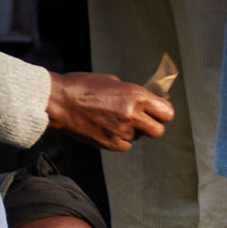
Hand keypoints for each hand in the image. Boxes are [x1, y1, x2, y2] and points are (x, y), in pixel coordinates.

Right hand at [46, 72, 173, 151]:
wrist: (59, 101)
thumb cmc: (83, 86)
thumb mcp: (113, 82)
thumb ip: (133, 94)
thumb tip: (146, 102)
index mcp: (136, 96)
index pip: (167, 112)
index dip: (163, 113)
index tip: (157, 111)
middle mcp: (131, 115)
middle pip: (159, 131)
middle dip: (153, 126)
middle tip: (144, 121)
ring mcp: (120, 131)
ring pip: (139, 138)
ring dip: (133, 131)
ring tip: (114, 119)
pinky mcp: (109, 144)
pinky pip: (125, 145)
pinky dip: (120, 139)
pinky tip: (107, 127)